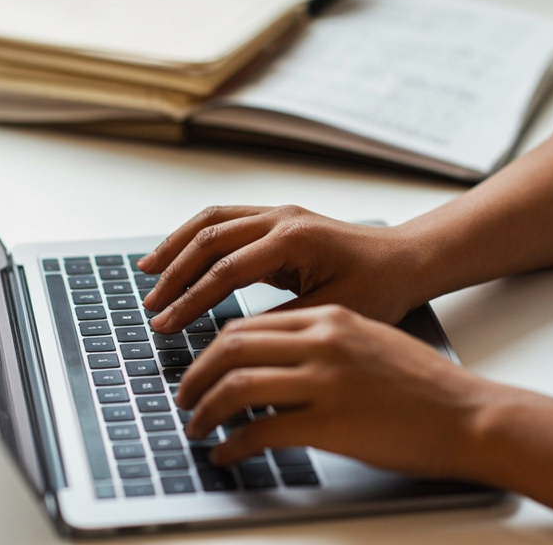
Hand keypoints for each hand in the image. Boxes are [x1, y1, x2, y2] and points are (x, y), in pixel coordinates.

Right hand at [137, 205, 431, 333]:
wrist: (406, 261)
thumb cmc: (379, 289)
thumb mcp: (329, 314)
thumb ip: (278, 322)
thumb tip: (229, 339)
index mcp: (294, 240)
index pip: (225, 271)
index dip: (190, 301)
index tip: (165, 326)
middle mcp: (281, 218)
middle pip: (210, 240)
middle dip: (175, 275)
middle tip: (150, 307)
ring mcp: (278, 213)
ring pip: (212, 221)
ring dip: (176, 246)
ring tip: (147, 272)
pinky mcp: (277, 218)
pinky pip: (225, 219)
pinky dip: (195, 236)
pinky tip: (178, 254)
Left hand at [175, 305, 504, 479]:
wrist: (469, 416)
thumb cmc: (425, 388)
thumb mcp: (368, 344)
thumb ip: (321, 346)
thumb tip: (273, 365)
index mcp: (330, 318)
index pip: (249, 325)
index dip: (214, 349)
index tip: (201, 368)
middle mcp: (322, 342)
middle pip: (231, 347)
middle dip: (197, 374)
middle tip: (184, 395)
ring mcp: (324, 382)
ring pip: (235, 385)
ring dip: (205, 409)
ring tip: (196, 425)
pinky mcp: (329, 424)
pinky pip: (259, 431)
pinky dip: (232, 444)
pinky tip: (226, 454)